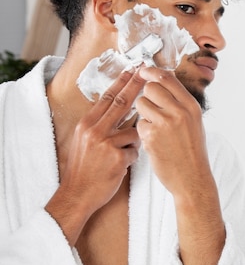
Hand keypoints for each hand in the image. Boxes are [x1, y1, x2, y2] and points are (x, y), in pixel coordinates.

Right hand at [46, 70, 144, 244]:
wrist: (77, 194)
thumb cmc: (84, 170)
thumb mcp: (85, 142)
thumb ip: (100, 126)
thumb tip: (118, 112)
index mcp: (86, 125)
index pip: (107, 98)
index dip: (121, 83)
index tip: (133, 70)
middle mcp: (94, 130)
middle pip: (121, 103)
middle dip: (136, 86)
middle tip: (147, 72)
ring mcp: (106, 144)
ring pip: (134, 132)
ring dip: (133, 143)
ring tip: (118, 157)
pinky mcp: (117, 158)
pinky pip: (135, 151)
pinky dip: (131, 158)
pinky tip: (119, 167)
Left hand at [135, 66, 211, 197]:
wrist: (192, 178)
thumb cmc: (192, 151)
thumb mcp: (194, 122)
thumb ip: (180, 103)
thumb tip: (163, 82)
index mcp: (191, 106)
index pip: (168, 78)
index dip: (152, 72)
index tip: (142, 71)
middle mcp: (179, 111)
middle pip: (150, 88)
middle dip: (146, 96)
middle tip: (152, 109)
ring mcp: (165, 123)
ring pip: (141, 104)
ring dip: (143, 114)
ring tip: (155, 128)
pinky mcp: (151, 136)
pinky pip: (138, 123)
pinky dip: (143, 131)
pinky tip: (154, 142)